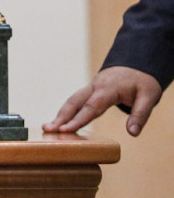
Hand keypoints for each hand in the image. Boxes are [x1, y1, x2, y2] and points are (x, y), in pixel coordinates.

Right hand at [43, 66, 163, 135]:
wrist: (136, 63)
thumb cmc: (143, 81)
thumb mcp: (149, 96)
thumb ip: (140, 114)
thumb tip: (133, 133)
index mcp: (108, 89)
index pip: (91, 106)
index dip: (78, 119)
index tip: (65, 130)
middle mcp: (95, 87)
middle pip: (74, 102)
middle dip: (60, 116)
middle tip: (47, 129)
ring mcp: (90, 87)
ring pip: (72, 100)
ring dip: (60, 114)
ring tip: (48, 127)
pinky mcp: (90, 90)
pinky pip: (76, 100)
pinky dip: (66, 111)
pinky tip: (60, 121)